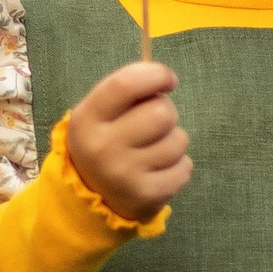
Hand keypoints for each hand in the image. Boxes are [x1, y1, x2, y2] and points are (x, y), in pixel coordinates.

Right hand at [66, 59, 189, 222]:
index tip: (168, 80)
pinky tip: (160, 169)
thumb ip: (127, 90)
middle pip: (162, 113)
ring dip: (174, 141)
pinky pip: (185, 167)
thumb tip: (164, 78)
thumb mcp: (99, 113)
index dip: (155, 75)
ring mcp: (125, 175)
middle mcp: (102, 148)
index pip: (126, 84)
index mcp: (87, 120)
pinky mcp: (147, 196)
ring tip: (155, 150)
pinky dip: (179, 166)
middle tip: (155, 124)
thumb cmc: (106, 140)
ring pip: (178, 141)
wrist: (92, 196)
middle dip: (167, 113)